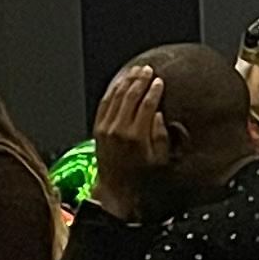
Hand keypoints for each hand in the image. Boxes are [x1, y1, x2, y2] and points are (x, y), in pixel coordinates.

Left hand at [91, 62, 170, 219]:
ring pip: (116, 96)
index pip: (147, 105)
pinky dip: (112, 91)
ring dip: (126, 81)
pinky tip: (120, 83)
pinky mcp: (98, 129)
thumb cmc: (141, 176)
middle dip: (140, 80)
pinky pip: (104, 104)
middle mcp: (120, 129)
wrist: (115, 189)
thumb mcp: (160, 160)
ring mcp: (106, 128)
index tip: (159, 82)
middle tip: (148, 70)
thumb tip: (159, 115)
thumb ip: (161, 136)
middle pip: (130, 96)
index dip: (154, 91)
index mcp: (137, 137)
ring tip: (136, 72)